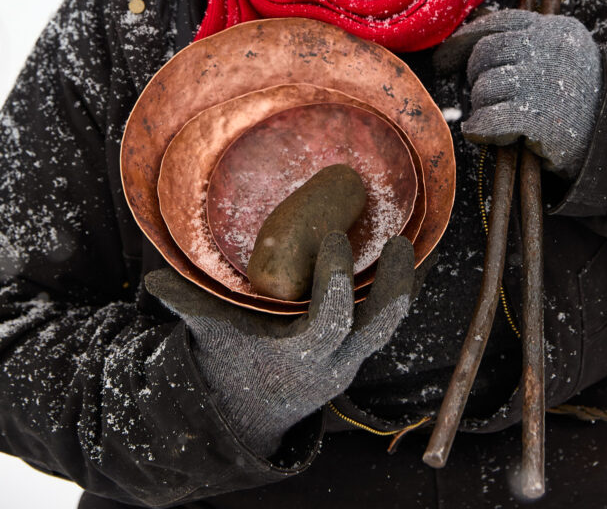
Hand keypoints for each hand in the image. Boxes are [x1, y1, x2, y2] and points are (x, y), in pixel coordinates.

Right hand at [145, 232, 415, 456]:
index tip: (335, 237)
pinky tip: (413, 255)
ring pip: (394, 324)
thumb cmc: (230, 362)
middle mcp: (334, 362)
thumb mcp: (210, 335)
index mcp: (298, 357)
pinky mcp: (361, 348)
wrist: (251, 408)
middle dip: (394, 285)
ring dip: (406, 283)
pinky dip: (404, 287)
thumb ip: (188, 306)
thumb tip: (153, 282)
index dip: (338, 282)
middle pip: (380, 328)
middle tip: (397, 240)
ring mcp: (353, 358)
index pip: (332, 323)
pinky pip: (392, 319)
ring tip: (411, 241)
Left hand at [435, 9, 602, 176]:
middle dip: (473, 76)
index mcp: (555, 29)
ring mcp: (543, 83)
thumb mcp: (562, 55)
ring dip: (481, 105)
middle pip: (485, 53)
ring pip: (484, 87)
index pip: (498, 22)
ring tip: (494, 115)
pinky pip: (489, 119)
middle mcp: (549, 50)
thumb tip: (475, 25)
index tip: (446, 57)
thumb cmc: (582, 97)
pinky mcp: (538, 118)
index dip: (465, 38)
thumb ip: (526, 40)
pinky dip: (479, 128)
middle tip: (480, 94)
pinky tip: (480, 133)